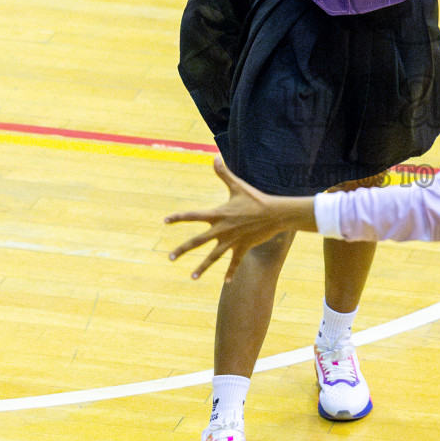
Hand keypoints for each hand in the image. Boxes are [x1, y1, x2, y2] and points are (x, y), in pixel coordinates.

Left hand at [163, 158, 315, 282]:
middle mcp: (221, 229)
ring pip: (213, 257)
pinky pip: (235, 262)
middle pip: (197, 241)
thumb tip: (215, 157)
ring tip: (192, 277)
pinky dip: (231, 273)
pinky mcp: (243, 248)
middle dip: (182, 249)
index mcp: (217, 214)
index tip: (165, 221)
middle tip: (170, 257)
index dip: (178, 217)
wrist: (274, 213)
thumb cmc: (255, 199)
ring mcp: (231, 241)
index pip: (193, 215)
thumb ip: (224, 173)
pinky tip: (226, 283)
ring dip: (202, 267)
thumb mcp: (238, 186)